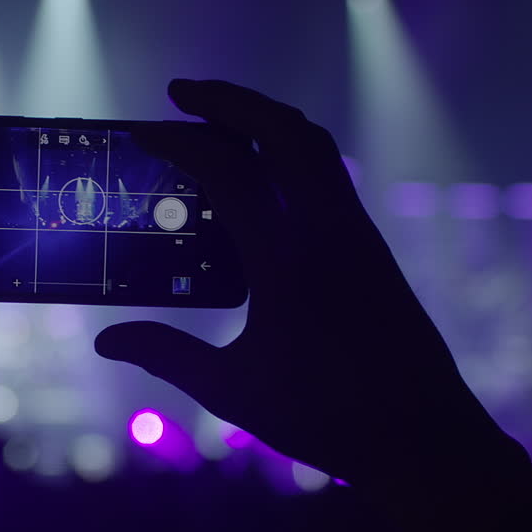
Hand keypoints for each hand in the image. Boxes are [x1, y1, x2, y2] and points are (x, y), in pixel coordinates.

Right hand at [96, 80, 518, 491]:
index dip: (181, 141)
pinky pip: (330, 174)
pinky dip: (291, 150)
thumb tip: (107, 339)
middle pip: (282, 131)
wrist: (424, 438)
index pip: (229, 172)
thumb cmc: (327, 420)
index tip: (143, 131)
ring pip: (314, 145)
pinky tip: (266, 174)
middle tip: (180, 93)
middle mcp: (328, 233)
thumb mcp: (234, 390)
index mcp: (287, 262)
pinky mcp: (373, 248)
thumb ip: (166, 355)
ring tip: (220, 118)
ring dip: (265, 118)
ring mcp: (358, 235)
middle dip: (228, 101)